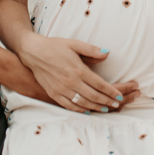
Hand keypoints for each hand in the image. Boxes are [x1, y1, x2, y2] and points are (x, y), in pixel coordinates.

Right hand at [17, 34, 139, 113]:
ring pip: (83, 103)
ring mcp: (62, 89)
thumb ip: (92, 50)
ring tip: (106, 109)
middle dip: (107, 101)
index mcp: (78, 69)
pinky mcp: (54, 94)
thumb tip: (107, 53)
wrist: (33, 52)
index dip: (111, 92)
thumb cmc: (55, 46)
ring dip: (96, 107)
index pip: (99, 84)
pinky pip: (69, 106)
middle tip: (117, 104)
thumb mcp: (74, 44)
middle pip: (93, 96)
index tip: (120, 96)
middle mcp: (71, 82)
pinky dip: (80, 109)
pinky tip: (87, 110)